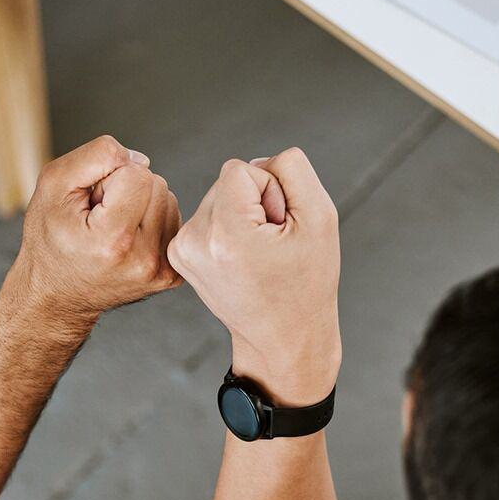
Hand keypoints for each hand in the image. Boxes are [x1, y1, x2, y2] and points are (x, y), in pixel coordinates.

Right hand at [6, 136, 182, 326]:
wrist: (56, 294)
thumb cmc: (49, 239)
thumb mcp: (53, 186)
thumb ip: (95, 156)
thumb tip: (140, 160)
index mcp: (113, 240)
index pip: (138, 174)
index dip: (110, 178)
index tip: (91, 204)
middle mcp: (143, 260)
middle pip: (157, 185)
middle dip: (127, 189)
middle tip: (99, 216)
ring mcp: (160, 272)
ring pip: (169, 200)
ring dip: (141, 204)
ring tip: (111, 227)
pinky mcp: (170, 275)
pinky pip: (174, 222)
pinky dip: (151, 222)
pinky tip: (127, 238)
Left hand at [168, 148, 339, 404]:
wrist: (283, 338)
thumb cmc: (307, 283)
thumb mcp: (320, 218)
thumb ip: (292, 170)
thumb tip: (260, 162)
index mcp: (226, 234)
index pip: (242, 168)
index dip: (272, 192)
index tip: (280, 230)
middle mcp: (194, 241)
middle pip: (227, 180)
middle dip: (256, 203)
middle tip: (272, 245)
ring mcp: (181, 250)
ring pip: (219, 196)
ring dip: (243, 215)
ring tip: (259, 254)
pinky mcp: (179, 254)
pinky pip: (209, 214)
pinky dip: (229, 228)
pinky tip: (243, 258)